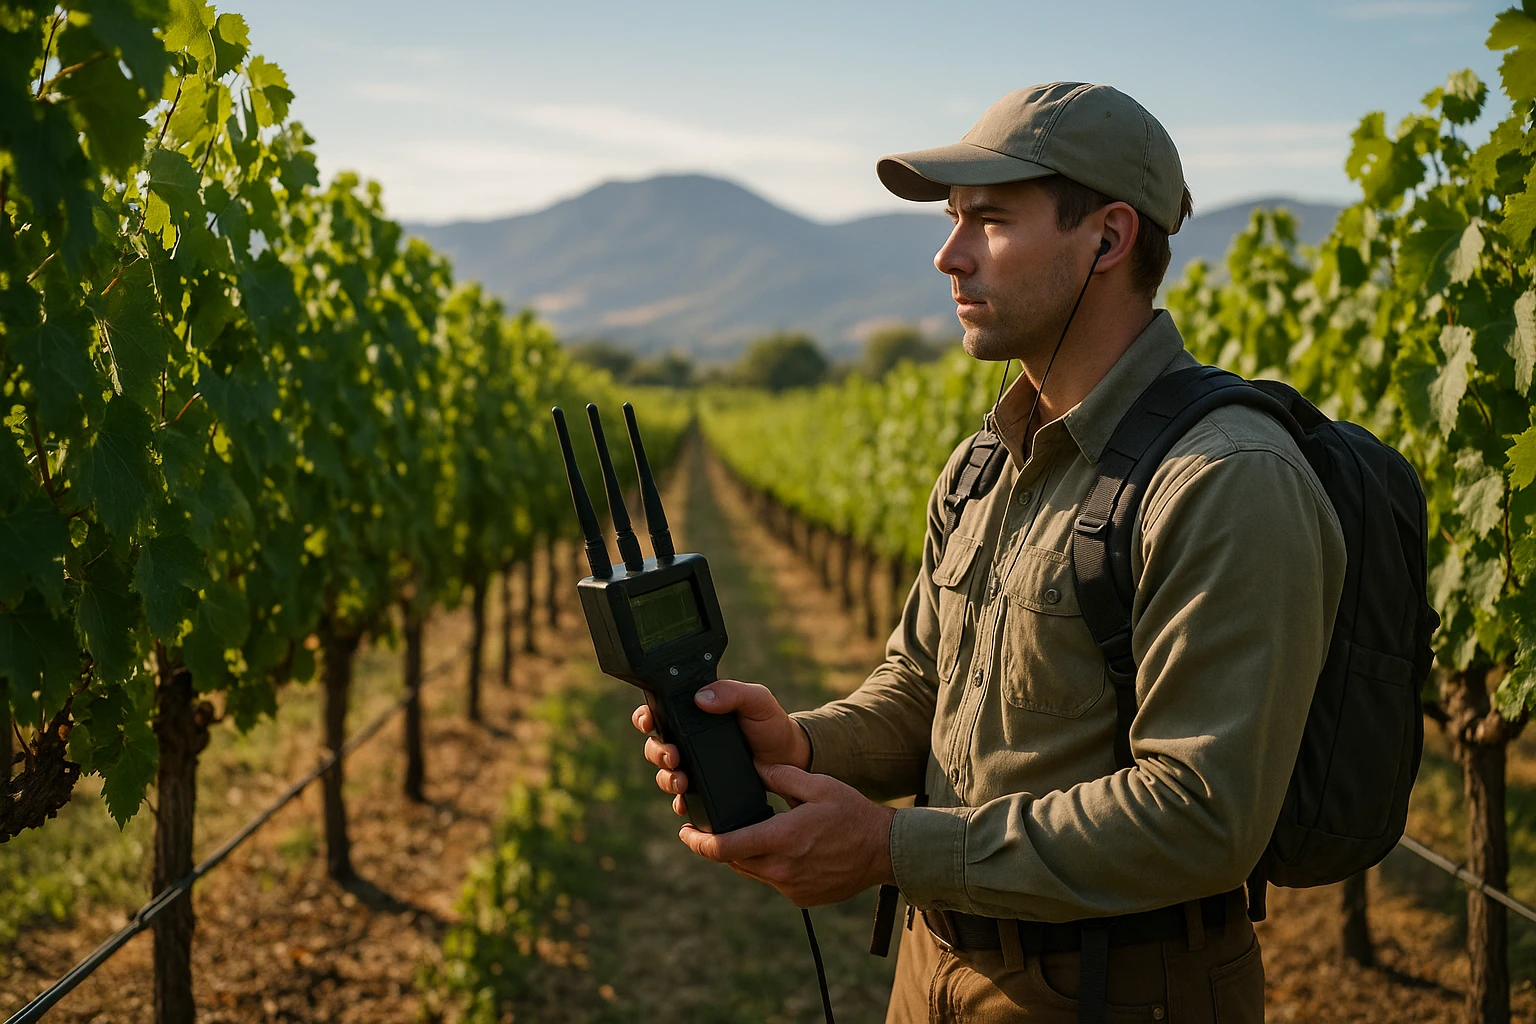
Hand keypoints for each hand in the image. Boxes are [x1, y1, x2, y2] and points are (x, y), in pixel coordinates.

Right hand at [632, 679, 811, 813]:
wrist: (788, 758)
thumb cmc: (770, 725)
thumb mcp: (756, 700)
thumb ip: (732, 691)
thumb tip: (701, 698)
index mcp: (695, 713)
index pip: (659, 712)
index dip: (645, 717)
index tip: (648, 722)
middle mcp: (689, 739)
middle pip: (656, 746)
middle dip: (657, 752)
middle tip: (673, 757)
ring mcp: (695, 765)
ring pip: (664, 773)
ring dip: (665, 778)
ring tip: (681, 781)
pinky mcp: (704, 789)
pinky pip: (682, 798)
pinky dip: (679, 801)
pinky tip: (684, 801)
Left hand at [679, 762, 896, 906]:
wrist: (884, 851)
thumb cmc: (851, 814)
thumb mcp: (816, 785)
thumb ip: (780, 775)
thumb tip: (752, 767)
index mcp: (781, 839)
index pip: (724, 848)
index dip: (698, 842)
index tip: (685, 832)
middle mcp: (781, 869)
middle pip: (733, 861)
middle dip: (716, 846)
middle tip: (704, 829)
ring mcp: (790, 887)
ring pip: (750, 872)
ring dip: (741, 855)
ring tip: (740, 834)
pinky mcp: (800, 897)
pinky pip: (771, 881)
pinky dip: (766, 866)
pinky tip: (774, 849)